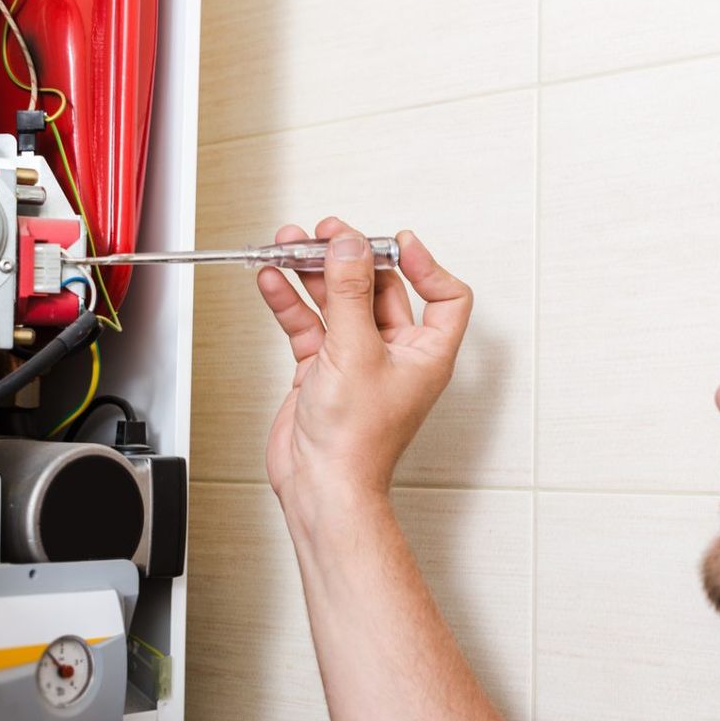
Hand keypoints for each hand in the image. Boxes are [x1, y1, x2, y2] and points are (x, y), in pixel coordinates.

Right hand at [256, 219, 472, 513]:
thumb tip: (350, 247)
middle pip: (380, 290)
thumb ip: (350, 293)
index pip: (445, 297)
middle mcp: (395, 354)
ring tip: (289, 246)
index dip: (426, 265)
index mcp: (426, 353)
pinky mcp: (322, 371)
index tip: (395, 244)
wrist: (321, 486)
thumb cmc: (356, 442)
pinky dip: (291, 302)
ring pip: (339, 302)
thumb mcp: (356, 351)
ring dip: (314, 273)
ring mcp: (357, 361)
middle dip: (351, 259)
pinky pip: (308, 325)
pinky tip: (274, 281)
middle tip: (325, 235)